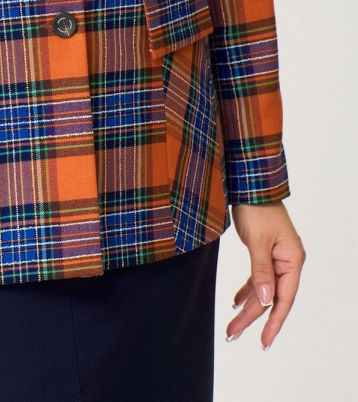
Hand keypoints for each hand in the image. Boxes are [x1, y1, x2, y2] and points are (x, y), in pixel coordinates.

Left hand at [226, 201, 305, 349]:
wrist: (250, 184)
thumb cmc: (256, 208)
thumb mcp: (257, 241)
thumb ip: (261, 271)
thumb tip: (265, 300)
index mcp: (292, 260)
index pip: (284, 298)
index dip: (274, 322)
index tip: (263, 342)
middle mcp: (287, 261)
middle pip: (271, 297)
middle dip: (252, 317)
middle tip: (233, 334)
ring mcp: (276, 257)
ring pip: (263, 289)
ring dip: (248, 306)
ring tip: (232, 325)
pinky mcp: (265, 252)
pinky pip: (258, 277)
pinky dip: (247, 290)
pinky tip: (236, 302)